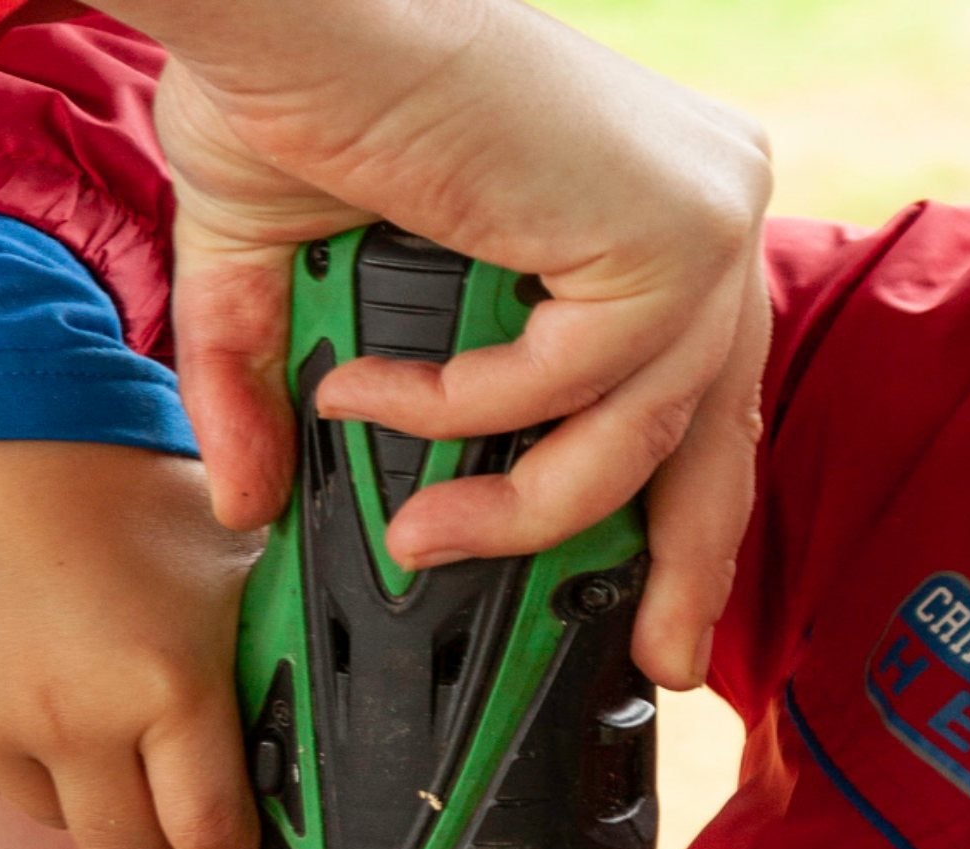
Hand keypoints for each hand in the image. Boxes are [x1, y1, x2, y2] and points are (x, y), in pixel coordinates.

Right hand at [0, 442, 264, 848]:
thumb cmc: (103, 468)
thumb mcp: (221, 545)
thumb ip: (262, 638)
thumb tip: (320, 704)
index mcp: (170, 686)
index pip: (213, 840)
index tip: (236, 837)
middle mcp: (75, 721)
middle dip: (163, 842)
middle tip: (175, 806)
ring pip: (48, 819)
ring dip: (77, 793)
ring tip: (90, 725)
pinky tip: (7, 713)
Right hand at [125, 0, 773, 690]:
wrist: (288, 2)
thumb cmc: (299, 84)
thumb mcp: (287, 264)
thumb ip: (280, 383)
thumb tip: (249, 504)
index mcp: (655, 214)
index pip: (702, 391)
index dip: (680, 506)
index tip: (653, 602)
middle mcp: (705, 213)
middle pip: (720, 434)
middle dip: (682, 566)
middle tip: (650, 661)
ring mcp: (703, 219)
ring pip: (639, 436)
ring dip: (511, 511)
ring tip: (409, 532)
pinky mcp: (670, 230)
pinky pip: (571, 389)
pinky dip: (460, 414)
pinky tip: (367, 391)